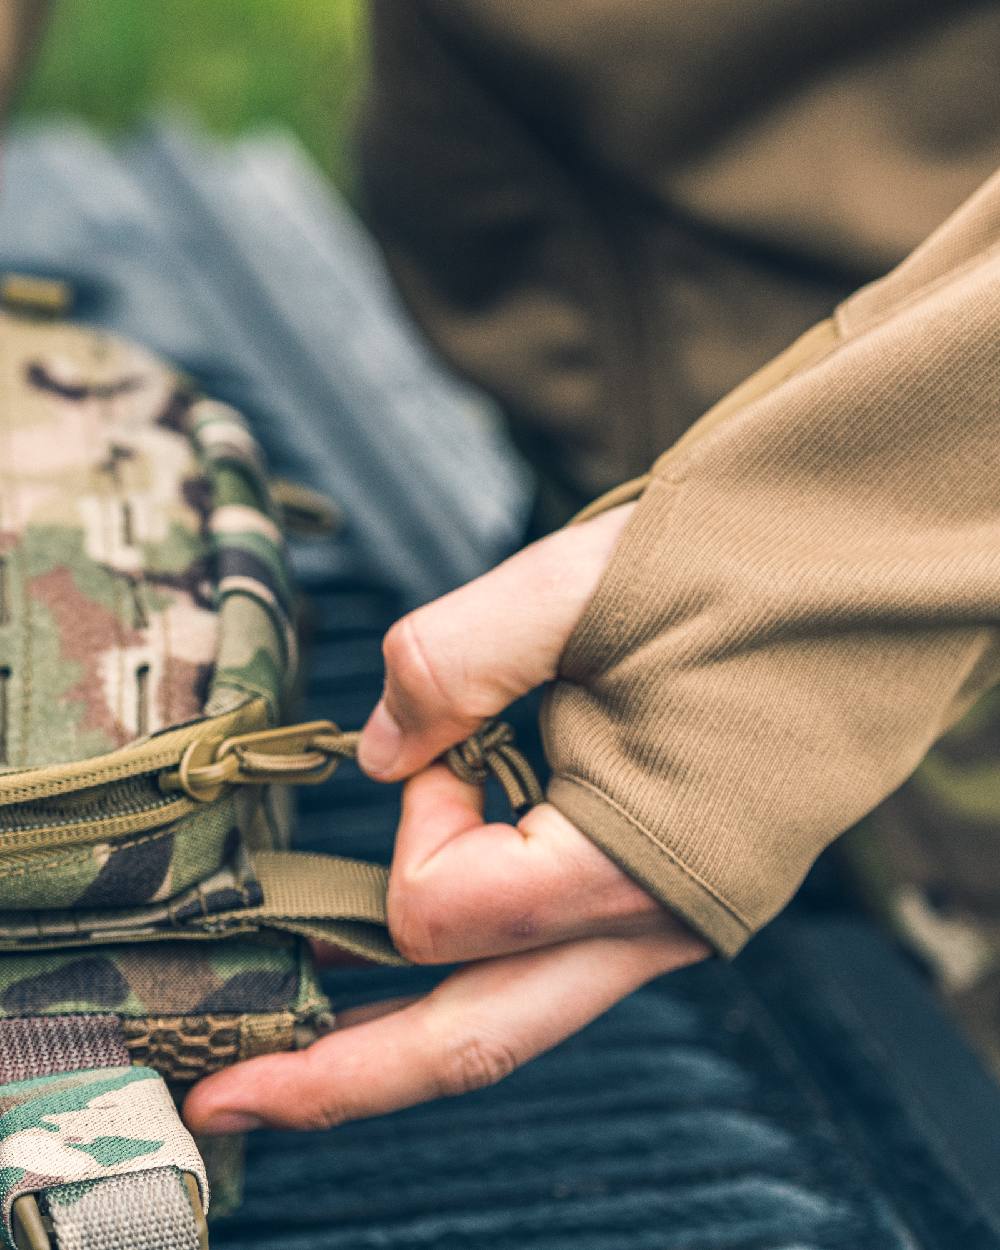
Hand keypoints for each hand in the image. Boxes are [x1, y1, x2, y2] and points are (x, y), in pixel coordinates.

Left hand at [184, 505, 708, 1133]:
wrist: (857, 581)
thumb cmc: (742, 573)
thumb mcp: (578, 586)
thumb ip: (454, 663)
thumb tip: (378, 752)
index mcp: (639, 860)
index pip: (453, 905)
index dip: (416, 820)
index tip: (449, 738)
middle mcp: (652, 921)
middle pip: (472, 1044)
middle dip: (340, 1078)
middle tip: (225, 1103)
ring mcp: (658, 922)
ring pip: (509, 1021)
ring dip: (393, 1043)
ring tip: (291, 1060)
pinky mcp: (654, 896)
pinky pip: (543, 966)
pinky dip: (463, 970)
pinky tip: (404, 962)